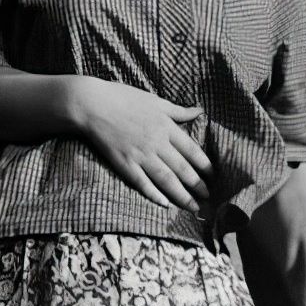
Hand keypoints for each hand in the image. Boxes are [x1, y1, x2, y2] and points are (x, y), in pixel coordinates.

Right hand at [70, 77, 211, 212]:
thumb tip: (200, 110)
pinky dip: (154, 195)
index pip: (192, 150)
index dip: (204, 165)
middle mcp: (157, 143)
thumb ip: (178, 110)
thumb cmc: (123, 98)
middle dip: (197, 185)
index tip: (212, 176)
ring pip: (166, 180)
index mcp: (166, 127)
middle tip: (208, 198)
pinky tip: (164, 204)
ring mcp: (140, 155)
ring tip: (193, 208)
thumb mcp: (155, 100)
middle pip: (183, 169)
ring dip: (182, 196)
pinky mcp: (124, 163)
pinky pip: (142, 183)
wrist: (92, 104)